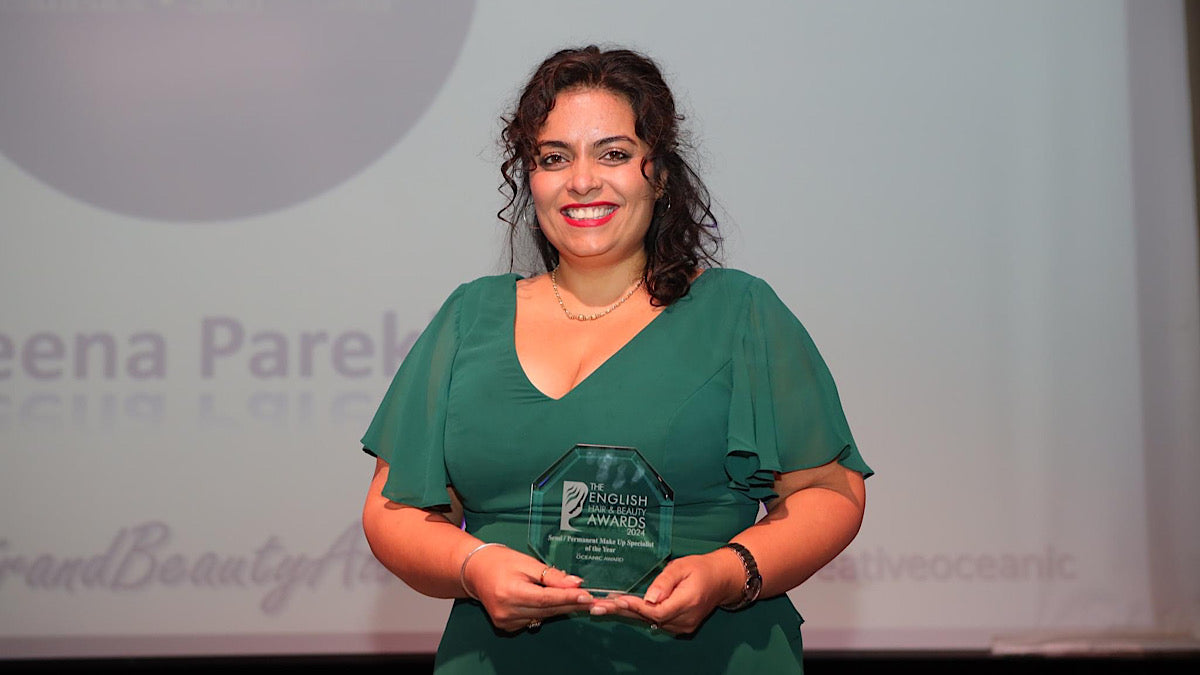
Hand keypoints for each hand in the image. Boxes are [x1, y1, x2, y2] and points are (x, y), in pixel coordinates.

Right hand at [462, 545, 595, 631]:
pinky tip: (555, 604)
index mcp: (510, 592)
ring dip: (560, 608)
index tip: (587, 596)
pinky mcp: (506, 626)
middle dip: (570, 604)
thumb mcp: (526, 562)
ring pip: (542, 616)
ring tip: (577, 600)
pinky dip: (546, 612)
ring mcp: (505, 621)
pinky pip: (533, 619)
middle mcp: (506, 610)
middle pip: (547, 609)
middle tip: (590, 599)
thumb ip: (550, 575)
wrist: (476, 571)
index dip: (568, 598)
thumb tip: (575, 583)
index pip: (546, 598)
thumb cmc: (500, 562)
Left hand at [590, 549, 743, 634]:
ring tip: (602, 606)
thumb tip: (649, 597)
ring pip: (650, 621)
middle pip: (649, 618)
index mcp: (688, 602)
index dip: (635, 606)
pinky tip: (621, 608)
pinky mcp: (680, 627)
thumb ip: (665, 581)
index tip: (616, 599)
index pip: (656, 610)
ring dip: (627, 613)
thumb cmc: (701, 568)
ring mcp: (683, 626)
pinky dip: (639, 614)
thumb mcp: (683, 567)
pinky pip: (656, 621)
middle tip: (597, 606)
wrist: (721, 581)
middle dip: (622, 611)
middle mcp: (685, 619)